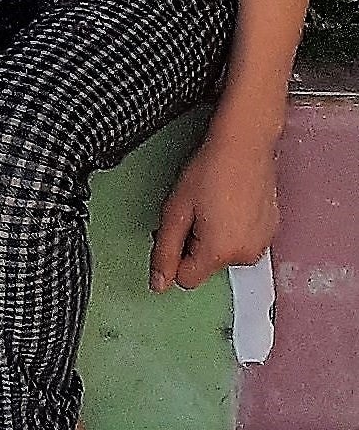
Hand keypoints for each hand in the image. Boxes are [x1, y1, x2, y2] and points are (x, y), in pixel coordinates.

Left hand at [150, 116, 281, 291]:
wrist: (245, 145)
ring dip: (214, 237)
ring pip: (224, 255)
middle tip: (195, 210)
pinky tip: (231, 203)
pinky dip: (233, 229)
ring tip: (214, 204)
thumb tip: (158, 285)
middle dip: (195, 244)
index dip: (175, 255)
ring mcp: (262, 244)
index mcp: (220, 254)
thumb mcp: (175, 211)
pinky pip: (242, 242)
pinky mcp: (271, 232)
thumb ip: (165, 251)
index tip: (178, 227)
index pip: (186, 279)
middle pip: (206, 266)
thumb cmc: (209, 171)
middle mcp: (246, 256)